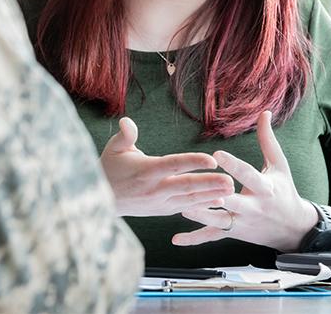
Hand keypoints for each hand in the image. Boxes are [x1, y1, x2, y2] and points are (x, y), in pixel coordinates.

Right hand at [100, 117, 233, 216]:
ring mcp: (160, 202)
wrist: (99, 201)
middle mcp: (154, 189)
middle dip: (210, 183)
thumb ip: (125, 135)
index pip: (174, 165)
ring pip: (190, 199)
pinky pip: (187, 207)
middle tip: (231, 180)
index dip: (193, 162)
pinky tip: (219, 201)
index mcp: (146, 171)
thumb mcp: (113, 148)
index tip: (212, 159)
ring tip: (232, 190)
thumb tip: (126, 120)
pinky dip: (203, 205)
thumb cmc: (109, 168)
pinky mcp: (163, 210)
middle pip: (186, 186)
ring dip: (211, 194)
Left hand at [172, 110, 316, 251]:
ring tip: (179, 207)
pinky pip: (212, 237)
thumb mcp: (279, 165)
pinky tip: (176, 239)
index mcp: (265, 188)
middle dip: (215, 195)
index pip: (248, 175)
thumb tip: (265, 112)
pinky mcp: (233, 234)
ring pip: (218, 221)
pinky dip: (195, 239)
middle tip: (196, 185)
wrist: (292, 229)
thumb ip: (268, 139)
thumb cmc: (284, 190)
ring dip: (200, 215)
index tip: (217, 154)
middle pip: (232, 202)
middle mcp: (253, 208)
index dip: (233, 165)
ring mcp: (242, 223)